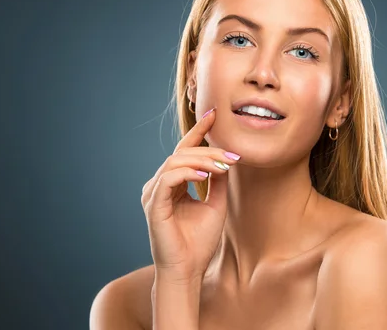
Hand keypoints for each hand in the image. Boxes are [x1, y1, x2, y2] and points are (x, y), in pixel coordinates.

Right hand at [141, 108, 238, 284]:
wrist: (188, 270)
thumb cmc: (199, 242)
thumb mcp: (215, 204)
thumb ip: (217, 180)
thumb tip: (225, 158)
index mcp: (172, 184)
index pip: (184, 150)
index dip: (199, 131)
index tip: (214, 114)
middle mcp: (159, 185)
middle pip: (183, 153)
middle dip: (210, 150)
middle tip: (233, 157)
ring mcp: (153, 193)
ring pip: (176, 161)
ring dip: (203, 160)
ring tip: (224, 166)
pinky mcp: (153, 204)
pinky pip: (169, 178)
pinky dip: (188, 173)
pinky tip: (207, 176)